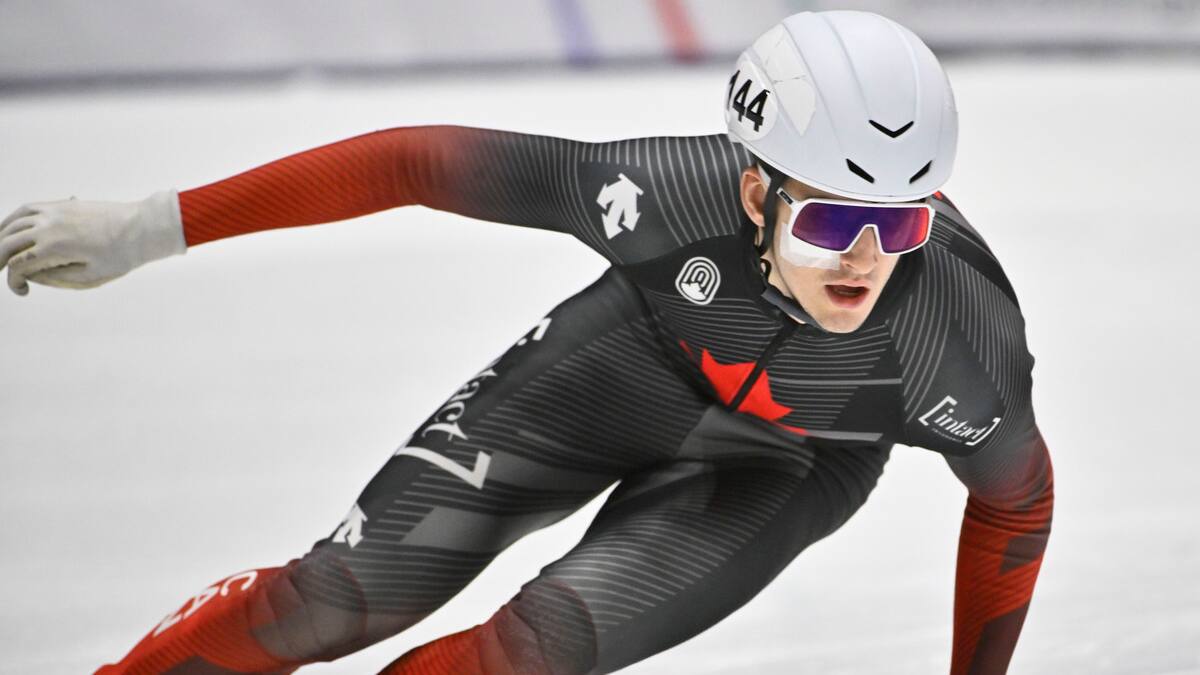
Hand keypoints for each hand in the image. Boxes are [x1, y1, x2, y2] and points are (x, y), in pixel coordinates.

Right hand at [0, 191, 184, 295]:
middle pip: (7, 243)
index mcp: (54, 248)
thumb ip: (55, 277)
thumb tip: (31, 274)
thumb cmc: (122, 255)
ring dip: (1, 240)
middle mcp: (48, 227)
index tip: (23, 291)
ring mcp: (53, 212)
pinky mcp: (61, 205)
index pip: (19, 266)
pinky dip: (12, 220)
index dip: (14, 282)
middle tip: (0, 272)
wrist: (143, 227)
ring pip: (12, 224)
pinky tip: (9, 230)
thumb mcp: (90, 276)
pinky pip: (27, 209)